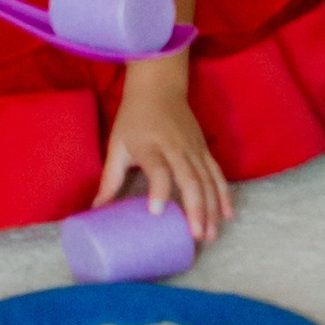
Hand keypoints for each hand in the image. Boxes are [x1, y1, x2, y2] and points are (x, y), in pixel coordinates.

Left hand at [98, 58, 233, 243]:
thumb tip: (97, 209)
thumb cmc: (134, 119)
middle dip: (196, 209)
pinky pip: (217, 174)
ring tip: (211, 234)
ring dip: (212, 209)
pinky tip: (227, 214)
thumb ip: (109, 179)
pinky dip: (224, 194)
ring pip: (208, 181)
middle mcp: (175, 148)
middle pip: (190, 180)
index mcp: (150, 146)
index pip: (158, 169)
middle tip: (196, 236)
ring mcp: (194, 149)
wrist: (159, 88)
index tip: (157, 212)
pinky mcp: (204, 149)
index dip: (158, 189)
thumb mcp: (117, 145)